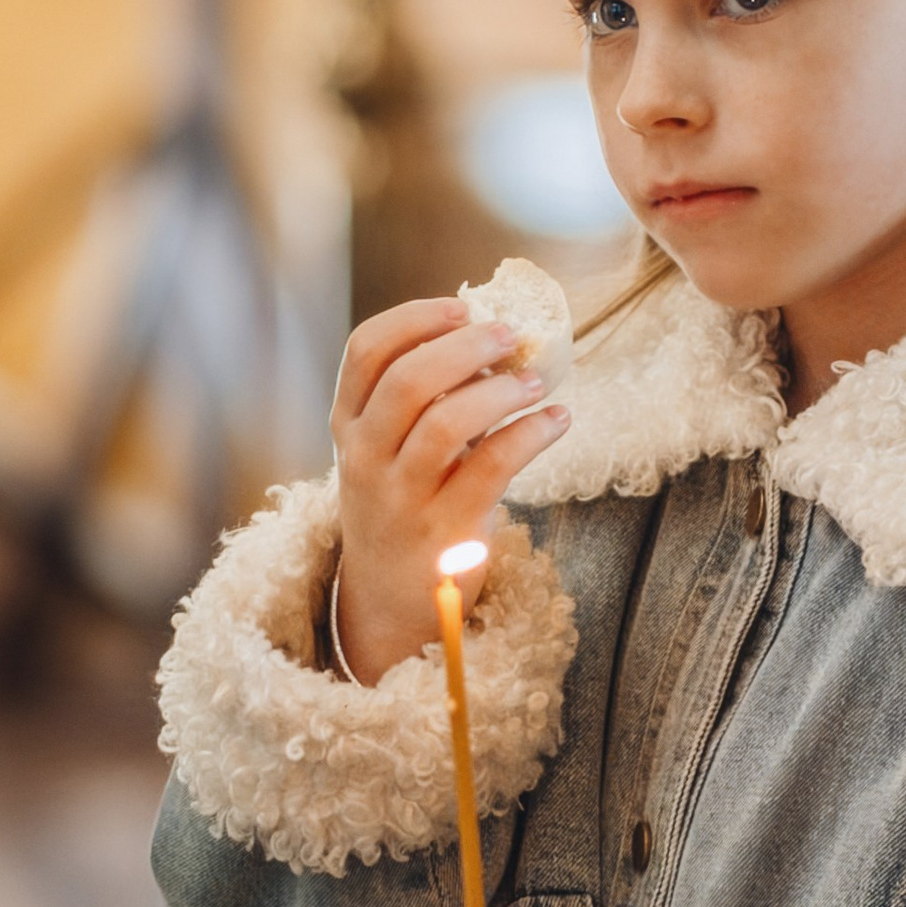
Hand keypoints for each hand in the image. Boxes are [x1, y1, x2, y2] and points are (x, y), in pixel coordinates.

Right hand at [331, 298, 570, 682]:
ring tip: (535, 382)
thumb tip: (490, 334)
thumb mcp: (386, 450)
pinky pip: (491, 466)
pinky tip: (557, 419)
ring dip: (500, 392)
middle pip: (408, 381)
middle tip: (509, 336)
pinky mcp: (444, 531)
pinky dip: (532, 433)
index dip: (414, 319)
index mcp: (348, 426)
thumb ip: (420, 399)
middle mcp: (364, 459)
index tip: (460, 307)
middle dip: (466, 348)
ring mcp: (401, 498)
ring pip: (447, 424)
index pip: (364, 351)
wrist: (389, 599)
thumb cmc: (402, 504)